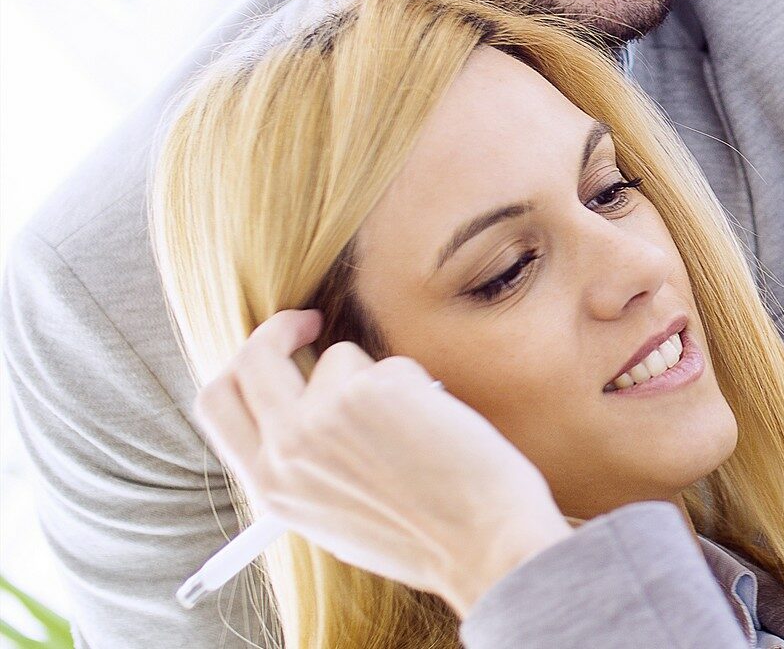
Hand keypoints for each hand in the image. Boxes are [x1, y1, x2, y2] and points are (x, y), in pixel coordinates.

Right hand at [193, 310, 571, 615]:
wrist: (483, 545)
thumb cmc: (426, 533)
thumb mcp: (335, 512)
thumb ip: (304, 461)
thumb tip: (300, 401)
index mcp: (270, 487)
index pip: (217, 404)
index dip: (243, 366)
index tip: (274, 349)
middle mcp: (285, 451)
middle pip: (250, 360)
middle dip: (278, 328)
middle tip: (310, 320)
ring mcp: (322, 417)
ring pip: (339, 358)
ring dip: (380, 379)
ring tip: (417, 430)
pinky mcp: (370, 391)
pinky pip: (391, 365)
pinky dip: (418, 387)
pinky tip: (440, 431)